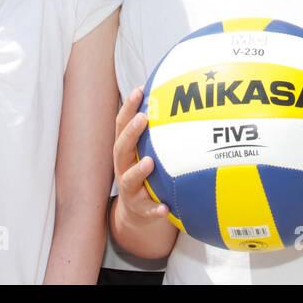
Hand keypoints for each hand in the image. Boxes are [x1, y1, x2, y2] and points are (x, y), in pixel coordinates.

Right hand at [111, 86, 168, 227]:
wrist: (136, 212)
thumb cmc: (146, 173)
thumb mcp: (146, 152)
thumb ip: (157, 132)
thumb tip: (180, 100)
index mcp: (125, 151)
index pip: (122, 125)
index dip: (128, 107)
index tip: (139, 90)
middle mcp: (123, 167)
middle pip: (121, 148)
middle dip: (131, 133)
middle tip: (143, 118)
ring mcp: (129, 188)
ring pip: (129, 179)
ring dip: (138, 171)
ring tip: (149, 163)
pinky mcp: (139, 209)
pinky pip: (147, 210)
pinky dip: (155, 209)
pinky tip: (165, 209)